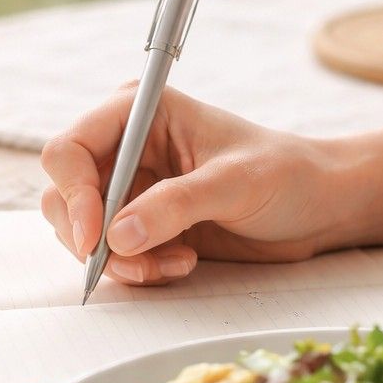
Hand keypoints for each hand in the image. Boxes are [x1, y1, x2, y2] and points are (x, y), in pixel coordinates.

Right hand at [40, 85, 340, 284]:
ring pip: (82, 233)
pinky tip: (182, 263)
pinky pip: (111, 255)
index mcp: (140, 113)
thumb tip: (116, 235)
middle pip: (64, 195)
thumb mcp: (235, 184)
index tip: (94, 237)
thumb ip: (175, 205)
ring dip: (118, 260)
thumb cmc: (286, 175)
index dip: (73, 193)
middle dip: (91, 238)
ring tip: (172, 264)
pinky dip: (137, 269)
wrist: (318, 208)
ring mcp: (131, 189)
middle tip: (133, 263)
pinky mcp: (142, 225)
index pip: (71, 149)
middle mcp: (126, 148)